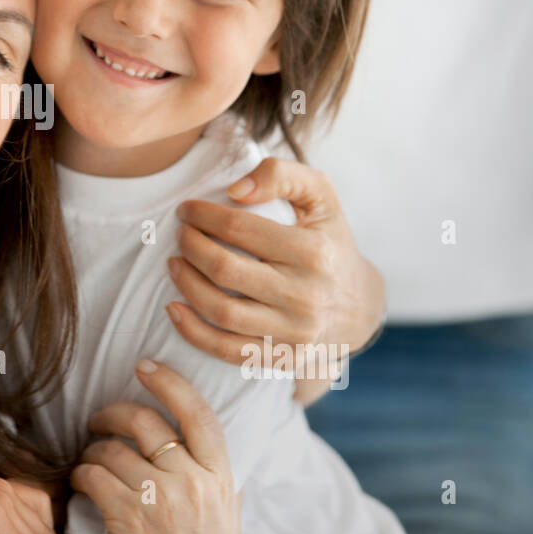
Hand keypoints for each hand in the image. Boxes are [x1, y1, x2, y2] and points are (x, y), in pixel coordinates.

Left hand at [71, 360, 239, 533]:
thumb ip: (216, 477)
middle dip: (113, 412)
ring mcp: (159, 499)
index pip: (199, 414)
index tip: (146, 365)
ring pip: (111, 449)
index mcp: (219, 478)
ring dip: (91, 450)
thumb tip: (204, 441)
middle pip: (145, 422)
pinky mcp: (128, 516)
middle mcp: (192, 483)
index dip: (170, 383)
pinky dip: (79, 474)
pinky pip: (92, 475)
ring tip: (89, 460)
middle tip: (98, 419)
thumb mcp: (225, 514)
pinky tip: (80, 483)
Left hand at [168, 157, 383, 368]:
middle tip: (179, 235)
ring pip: (222, 312)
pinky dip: (193, 332)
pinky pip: (227, 350)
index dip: (203, 215)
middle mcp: (305, 294)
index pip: (239, 228)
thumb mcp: (320, 197)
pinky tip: (173, 309)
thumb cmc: (328, 241)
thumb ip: (281, 175)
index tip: (186, 210)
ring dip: (186, 285)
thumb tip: (235, 191)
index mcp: (312, 251)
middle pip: (225, 270)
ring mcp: (295, 331)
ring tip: (174, 264)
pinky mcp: (284, 358)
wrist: (359, 305)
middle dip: (190, 247)